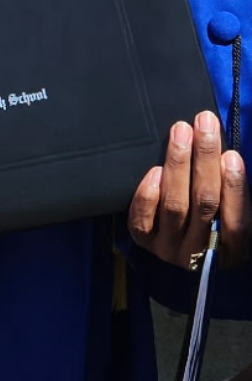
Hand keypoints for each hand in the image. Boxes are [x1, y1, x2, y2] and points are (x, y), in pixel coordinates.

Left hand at [127, 112, 249, 268]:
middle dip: (205, 159)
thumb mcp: (232, 217)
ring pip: (174, 206)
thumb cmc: (216, 224)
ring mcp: (170, 250)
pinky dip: (148, 196)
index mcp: (231, 251)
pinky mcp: (145, 244)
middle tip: (204, 124)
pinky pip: (142, 222)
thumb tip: (230, 158)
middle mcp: (200, 254)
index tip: (231, 156)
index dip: (235, 189)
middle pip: (204, 204)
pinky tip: (155, 171)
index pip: (237, 223)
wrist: (182, 257)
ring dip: (178, 164)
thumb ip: (234, 194)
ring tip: (181, 132)